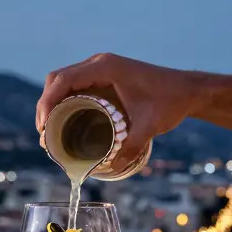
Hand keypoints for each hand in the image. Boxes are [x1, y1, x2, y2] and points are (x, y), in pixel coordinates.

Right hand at [35, 54, 200, 170]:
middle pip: (58, 79)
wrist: (188, 90)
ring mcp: (101, 68)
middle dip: (46, 104)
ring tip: (50, 130)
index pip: (63, 80)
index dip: (47, 102)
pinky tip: (65, 120)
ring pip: (64, 81)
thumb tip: (112, 168)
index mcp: (105, 67)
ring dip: (53, 102)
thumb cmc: (171, 101)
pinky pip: (76, 84)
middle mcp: (99, 63)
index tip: (43, 126)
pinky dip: (65, 100)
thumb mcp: (150, 126)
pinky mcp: (104, 76)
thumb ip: (131, 147)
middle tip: (45, 133)